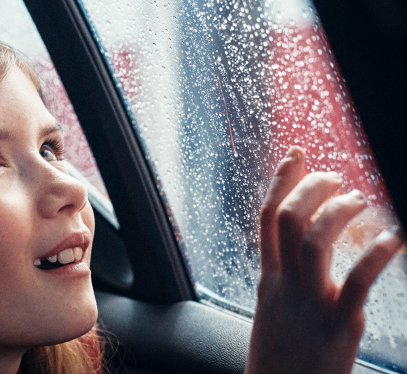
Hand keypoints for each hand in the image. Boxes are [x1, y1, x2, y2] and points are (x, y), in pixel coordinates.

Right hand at [245, 146, 403, 373]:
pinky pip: (357, 280)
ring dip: (338, 212)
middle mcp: (284, 285)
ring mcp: (309, 302)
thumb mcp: (272, 315)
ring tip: (358, 201)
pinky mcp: (338, 324)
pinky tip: (396, 239)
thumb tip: (294, 261)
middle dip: (311, 187)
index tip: (296, 155)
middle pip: (288, 219)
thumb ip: (283, 284)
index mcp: (269, 282)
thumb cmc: (279, 362)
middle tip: (334, 178)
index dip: (280, 182)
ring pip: (314, 240)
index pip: (267, 220)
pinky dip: (377, 254)